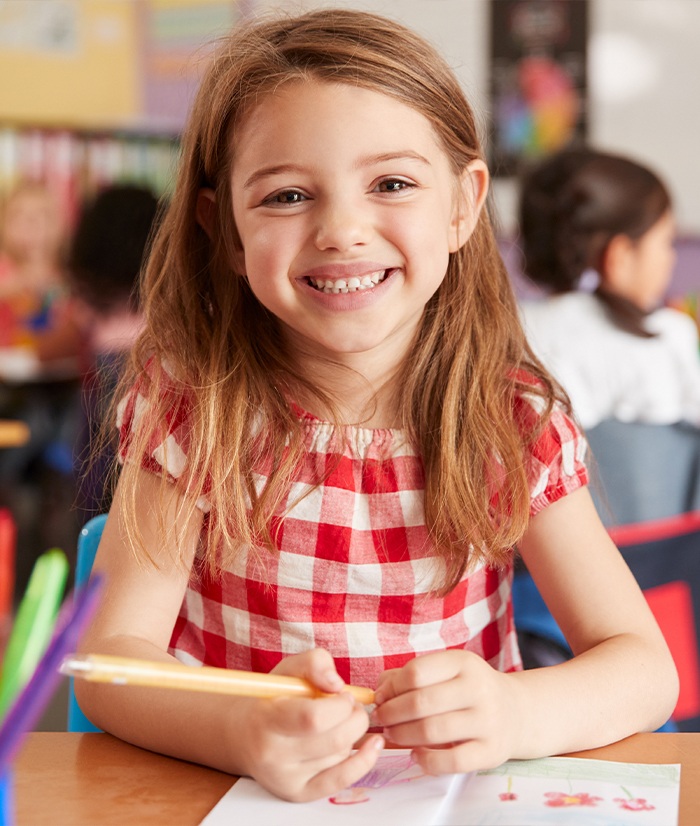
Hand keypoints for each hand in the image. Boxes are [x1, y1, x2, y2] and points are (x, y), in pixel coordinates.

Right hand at [235, 648, 383, 800]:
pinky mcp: (298, 794)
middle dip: (355, 718)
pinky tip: (375, 745)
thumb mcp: (288, 670)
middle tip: (352, 706)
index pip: (313, 718)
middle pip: (334, 741)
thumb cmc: (271, 699)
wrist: (244, 735)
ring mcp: (285, 779)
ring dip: (351, 735)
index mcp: (267, 720)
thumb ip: (314, 663)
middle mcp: (273, 756)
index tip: (343, 695)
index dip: (339, 705)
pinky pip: (340, 781)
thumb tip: (337, 684)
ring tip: (339, 722)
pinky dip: (364, 761)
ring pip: (339, 756)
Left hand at [373, 650, 519, 774]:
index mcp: (463, 663)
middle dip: (391, 713)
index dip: (391, 687)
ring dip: (402, 735)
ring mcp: (487, 721)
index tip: (381, 697)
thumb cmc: (468, 690)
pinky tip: (416, 755)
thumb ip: (409, 676)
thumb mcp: (446, 671)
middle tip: (380, 719)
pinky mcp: (491, 751)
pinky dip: (427, 761)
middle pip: (420, 702)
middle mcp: (478, 688)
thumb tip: (378, 692)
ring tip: (392, 735)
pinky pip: (451, 761)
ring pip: (432, 731)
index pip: (416, 673)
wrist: (517, 712)